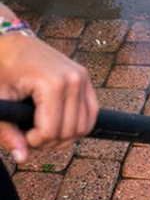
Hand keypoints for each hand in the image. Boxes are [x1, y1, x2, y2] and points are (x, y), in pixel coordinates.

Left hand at [0, 34, 98, 162]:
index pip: (52, 129)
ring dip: (65, 137)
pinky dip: (78, 126)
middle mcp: (74, 81)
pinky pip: (91, 114)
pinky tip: (59, 125)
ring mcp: (83, 80)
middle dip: (50, 141)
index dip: (36, 141)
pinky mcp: (86, 81)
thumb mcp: (0, 98)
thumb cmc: (2, 68)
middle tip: (32, 136)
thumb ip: (7, 131)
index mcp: (52, 83)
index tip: (23, 135)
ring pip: (84, 126)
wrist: (13, 42)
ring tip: (45, 131)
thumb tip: (21, 157)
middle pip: (70, 131)